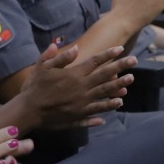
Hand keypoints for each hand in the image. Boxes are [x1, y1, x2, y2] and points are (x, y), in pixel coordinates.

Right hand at [18, 43, 135, 128]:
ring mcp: (83, 102)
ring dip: (119, 86)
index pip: (95, 62)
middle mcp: (82, 88)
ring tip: (131, 80)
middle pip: (105, 75)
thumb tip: (76, 48)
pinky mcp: (80, 115)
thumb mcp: (42, 67)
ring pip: (105, 93)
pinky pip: (98, 110)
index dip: (108, 55)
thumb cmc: (34, 87)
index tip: (120, 49)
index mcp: (73, 75)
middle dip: (120, 67)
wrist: (29, 110)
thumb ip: (59, 57)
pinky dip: (109, 106)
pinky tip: (118, 103)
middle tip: (134, 60)